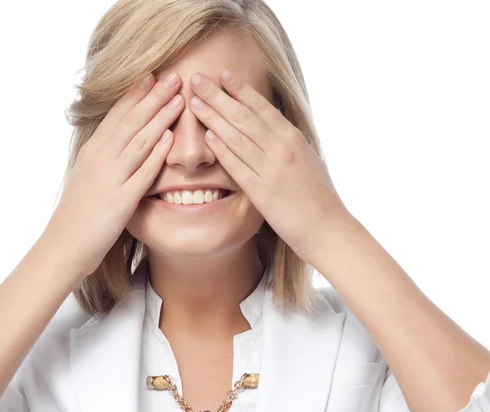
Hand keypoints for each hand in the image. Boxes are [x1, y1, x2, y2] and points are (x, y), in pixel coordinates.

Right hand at [42, 71, 184, 275]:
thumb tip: (119, 145)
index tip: (152, 75)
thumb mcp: (88, 178)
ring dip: (160, 117)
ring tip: (178, 99)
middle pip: (130, 121)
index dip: (135, 94)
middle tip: (174, 76)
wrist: (65, 245)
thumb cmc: (78, 215)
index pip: (116, 115)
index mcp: (92, 152)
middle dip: (153, 96)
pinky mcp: (121, 201)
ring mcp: (110, 179)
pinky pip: (142, 173)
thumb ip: (104, 160)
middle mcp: (100, 159)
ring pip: (138, 141)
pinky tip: (170, 138)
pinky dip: (156, 153)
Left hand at [188, 69, 353, 261]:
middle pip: (243, 115)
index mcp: (293, 137)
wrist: (328, 228)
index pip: (262, 107)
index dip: (240, 89)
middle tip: (196, 78)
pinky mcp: (262, 192)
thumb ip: (288, 144)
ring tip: (194, 102)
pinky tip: (207, 137)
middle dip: (217, 95)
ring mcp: (271, 169)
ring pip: (237, 136)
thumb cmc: (318, 197)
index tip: (223, 73)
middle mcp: (282, 148)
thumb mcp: (307, 160)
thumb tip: (274, 129)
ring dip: (213, 117)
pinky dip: (221, 149)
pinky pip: (237, 166)